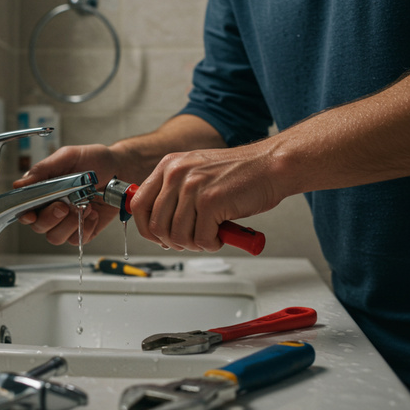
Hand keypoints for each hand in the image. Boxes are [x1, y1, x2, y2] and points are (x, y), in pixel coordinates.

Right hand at [14, 144, 122, 245]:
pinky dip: (86, 226)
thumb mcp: (67, 157)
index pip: (25, 210)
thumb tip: (19, 184)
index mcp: (43, 192)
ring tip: (83, 206)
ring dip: (69, 223)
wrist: (120, 168)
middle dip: (50, 218)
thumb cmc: (94, 160)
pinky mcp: (85, 230)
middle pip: (39, 227)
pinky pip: (78, 239)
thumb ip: (43, 170)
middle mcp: (52, 209)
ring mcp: (68, 221)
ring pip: (55, 237)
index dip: (26, 215)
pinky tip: (93, 212)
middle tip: (64, 205)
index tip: (32, 214)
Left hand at [130, 142, 282, 251]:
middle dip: (173, 242)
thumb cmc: (239, 174)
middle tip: (191, 240)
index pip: (138, 205)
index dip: (147, 228)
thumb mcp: (196, 173)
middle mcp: (176, 174)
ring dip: (195, 244)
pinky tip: (221, 234)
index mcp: (168, 166)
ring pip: (177, 236)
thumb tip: (158, 228)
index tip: (160, 237)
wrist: (271, 165)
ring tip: (210, 235)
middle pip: (156, 226)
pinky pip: (200, 239)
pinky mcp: (211, 202)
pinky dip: (211, 243)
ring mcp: (193, 187)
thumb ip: (175, 193)